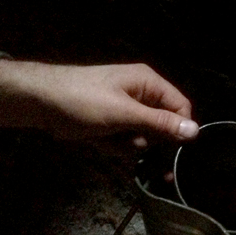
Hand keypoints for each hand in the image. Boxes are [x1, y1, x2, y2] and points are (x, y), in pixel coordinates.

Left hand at [0, 60, 197, 149]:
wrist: (40, 103)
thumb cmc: (83, 101)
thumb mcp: (124, 113)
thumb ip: (160, 123)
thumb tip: (195, 132)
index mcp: (148, 83)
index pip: (180, 107)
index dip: (180, 129)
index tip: (173, 151)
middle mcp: (141, 95)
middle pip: (163, 126)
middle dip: (148, 140)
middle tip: (131, 144)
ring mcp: (125, 110)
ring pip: (143, 138)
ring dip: (128, 145)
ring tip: (107, 136)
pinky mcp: (112, 124)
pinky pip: (125, 141)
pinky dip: (114, 145)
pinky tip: (98, 139)